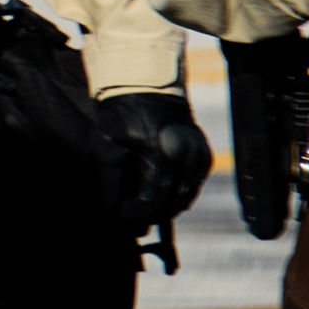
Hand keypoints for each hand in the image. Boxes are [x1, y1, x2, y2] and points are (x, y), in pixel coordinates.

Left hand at [92, 90, 212, 233]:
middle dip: (150, 215)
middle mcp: (183, 157)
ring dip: (165, 208)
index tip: (123, 219)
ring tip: (146, 209)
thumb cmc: (120, 115)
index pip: (150, 202)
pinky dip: (180, 195)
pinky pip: (194, 185)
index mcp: (158, 154)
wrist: (146, 88)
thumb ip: (109, 178)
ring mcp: (197, 156)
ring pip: (185, 198)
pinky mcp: (203, 155)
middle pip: (169, 204)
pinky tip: (163, 195)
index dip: (134, 215)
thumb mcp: (105, 143)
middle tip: (134, 220)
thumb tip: (111, 212)